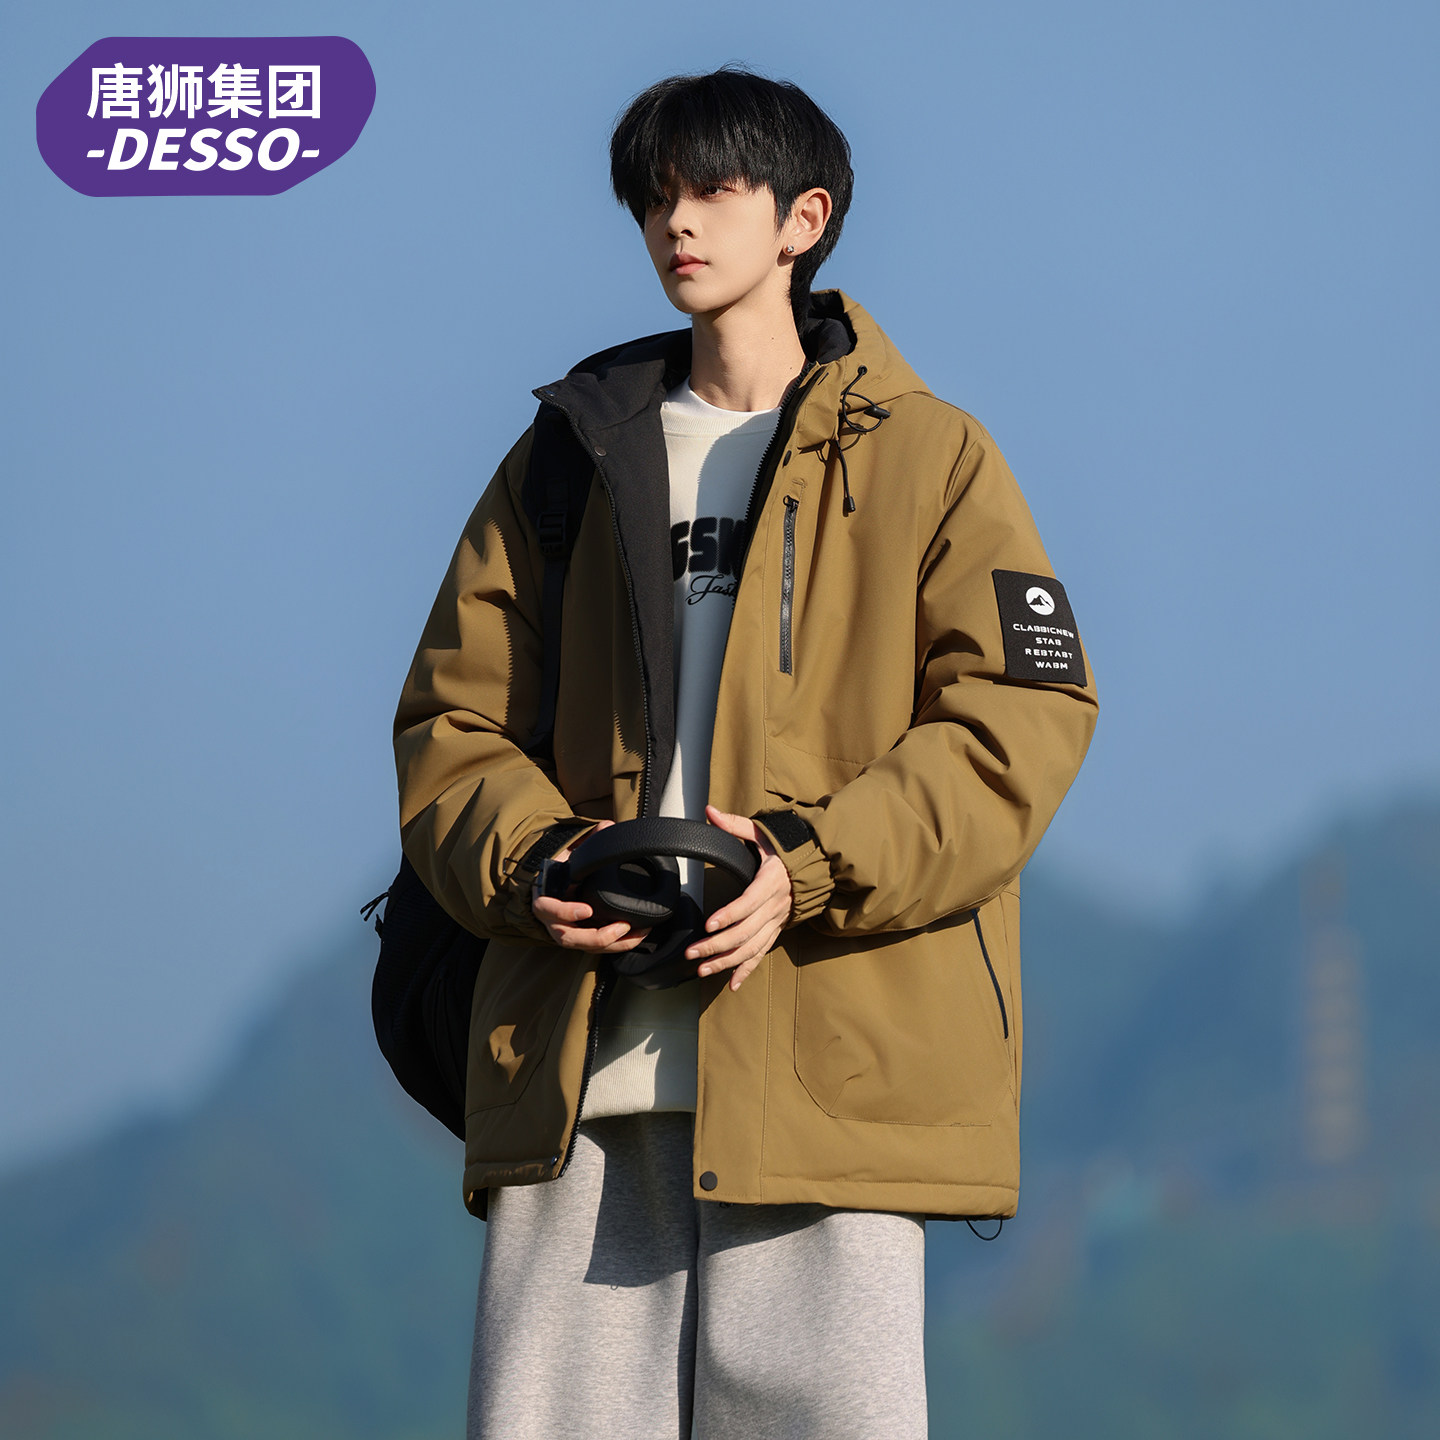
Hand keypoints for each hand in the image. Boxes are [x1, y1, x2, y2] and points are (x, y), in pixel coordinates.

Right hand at [531, 820, 652, 953]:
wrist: (557, 885)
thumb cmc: (562, 871)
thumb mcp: (570, 854)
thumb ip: (588, 840)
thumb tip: (607, 826)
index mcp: (545, 897)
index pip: (547, 908)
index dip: (566, 912)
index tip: (587, 908)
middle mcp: (552, 920)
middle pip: (568, 937)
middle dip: (597, 935)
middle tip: (621, 926)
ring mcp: (568, 931)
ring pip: (585, 947)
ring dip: (612, 943)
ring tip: (635, 932)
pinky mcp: (582, 939)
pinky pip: (598, 948)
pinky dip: (619, 944)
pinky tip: (638, 935)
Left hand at [687, 805, 793, 991]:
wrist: (816, 864)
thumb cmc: (784, 847)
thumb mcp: (762, 832)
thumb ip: (734, 825)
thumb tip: (709, 811)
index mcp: (770, 881)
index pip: (748, 903)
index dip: (729, 915)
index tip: (708, 925)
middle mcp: (775, 905)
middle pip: (746, 932)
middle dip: (717, 945)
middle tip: (692, 954)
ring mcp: (776, 921)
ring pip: (751, 947)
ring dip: (726, 962)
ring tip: (702, 970)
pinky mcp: (776, 930)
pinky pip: (762, 953)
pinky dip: (747, 970)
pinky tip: (732, 984)